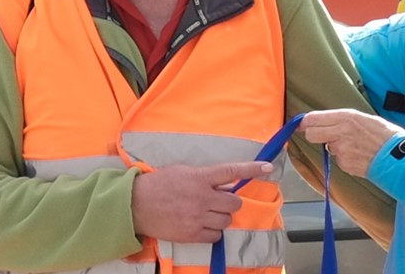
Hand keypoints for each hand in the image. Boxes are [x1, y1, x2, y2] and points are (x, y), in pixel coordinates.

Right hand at [131, 161, 273, 243]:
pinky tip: (201, 225)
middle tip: (217, 201)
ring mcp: (198, 218)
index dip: (252, 170)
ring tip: (206, 214)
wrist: (136, 205)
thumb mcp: (183, 172)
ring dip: (221, 217)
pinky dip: (212, 232)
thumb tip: (224, 184)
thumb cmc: (158, 184)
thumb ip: (204, 177)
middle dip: (229, 202)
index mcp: (200, 178)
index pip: (232, 172)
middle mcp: (202, 197)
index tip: (268, 168)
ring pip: (226, 221)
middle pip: (234, 203)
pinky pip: (216, 236)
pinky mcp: (192, 234)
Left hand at [300, 109, 404, 177]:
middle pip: (311, 134)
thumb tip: (325, 121)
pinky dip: (345, 159)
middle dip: (314, 135)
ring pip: (328, 147)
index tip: (299, 124)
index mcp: (345, 117)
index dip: (304, 122)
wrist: (399, 156)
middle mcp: (340, 133)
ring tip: (355, 146)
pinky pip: (338, 160)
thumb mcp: (364, 118)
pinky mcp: (345, 165)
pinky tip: (359, 156)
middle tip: (323, 135)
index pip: (313, 118)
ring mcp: (341, 150)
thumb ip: (343, 120)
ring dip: (335, 147)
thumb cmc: (386, 135)